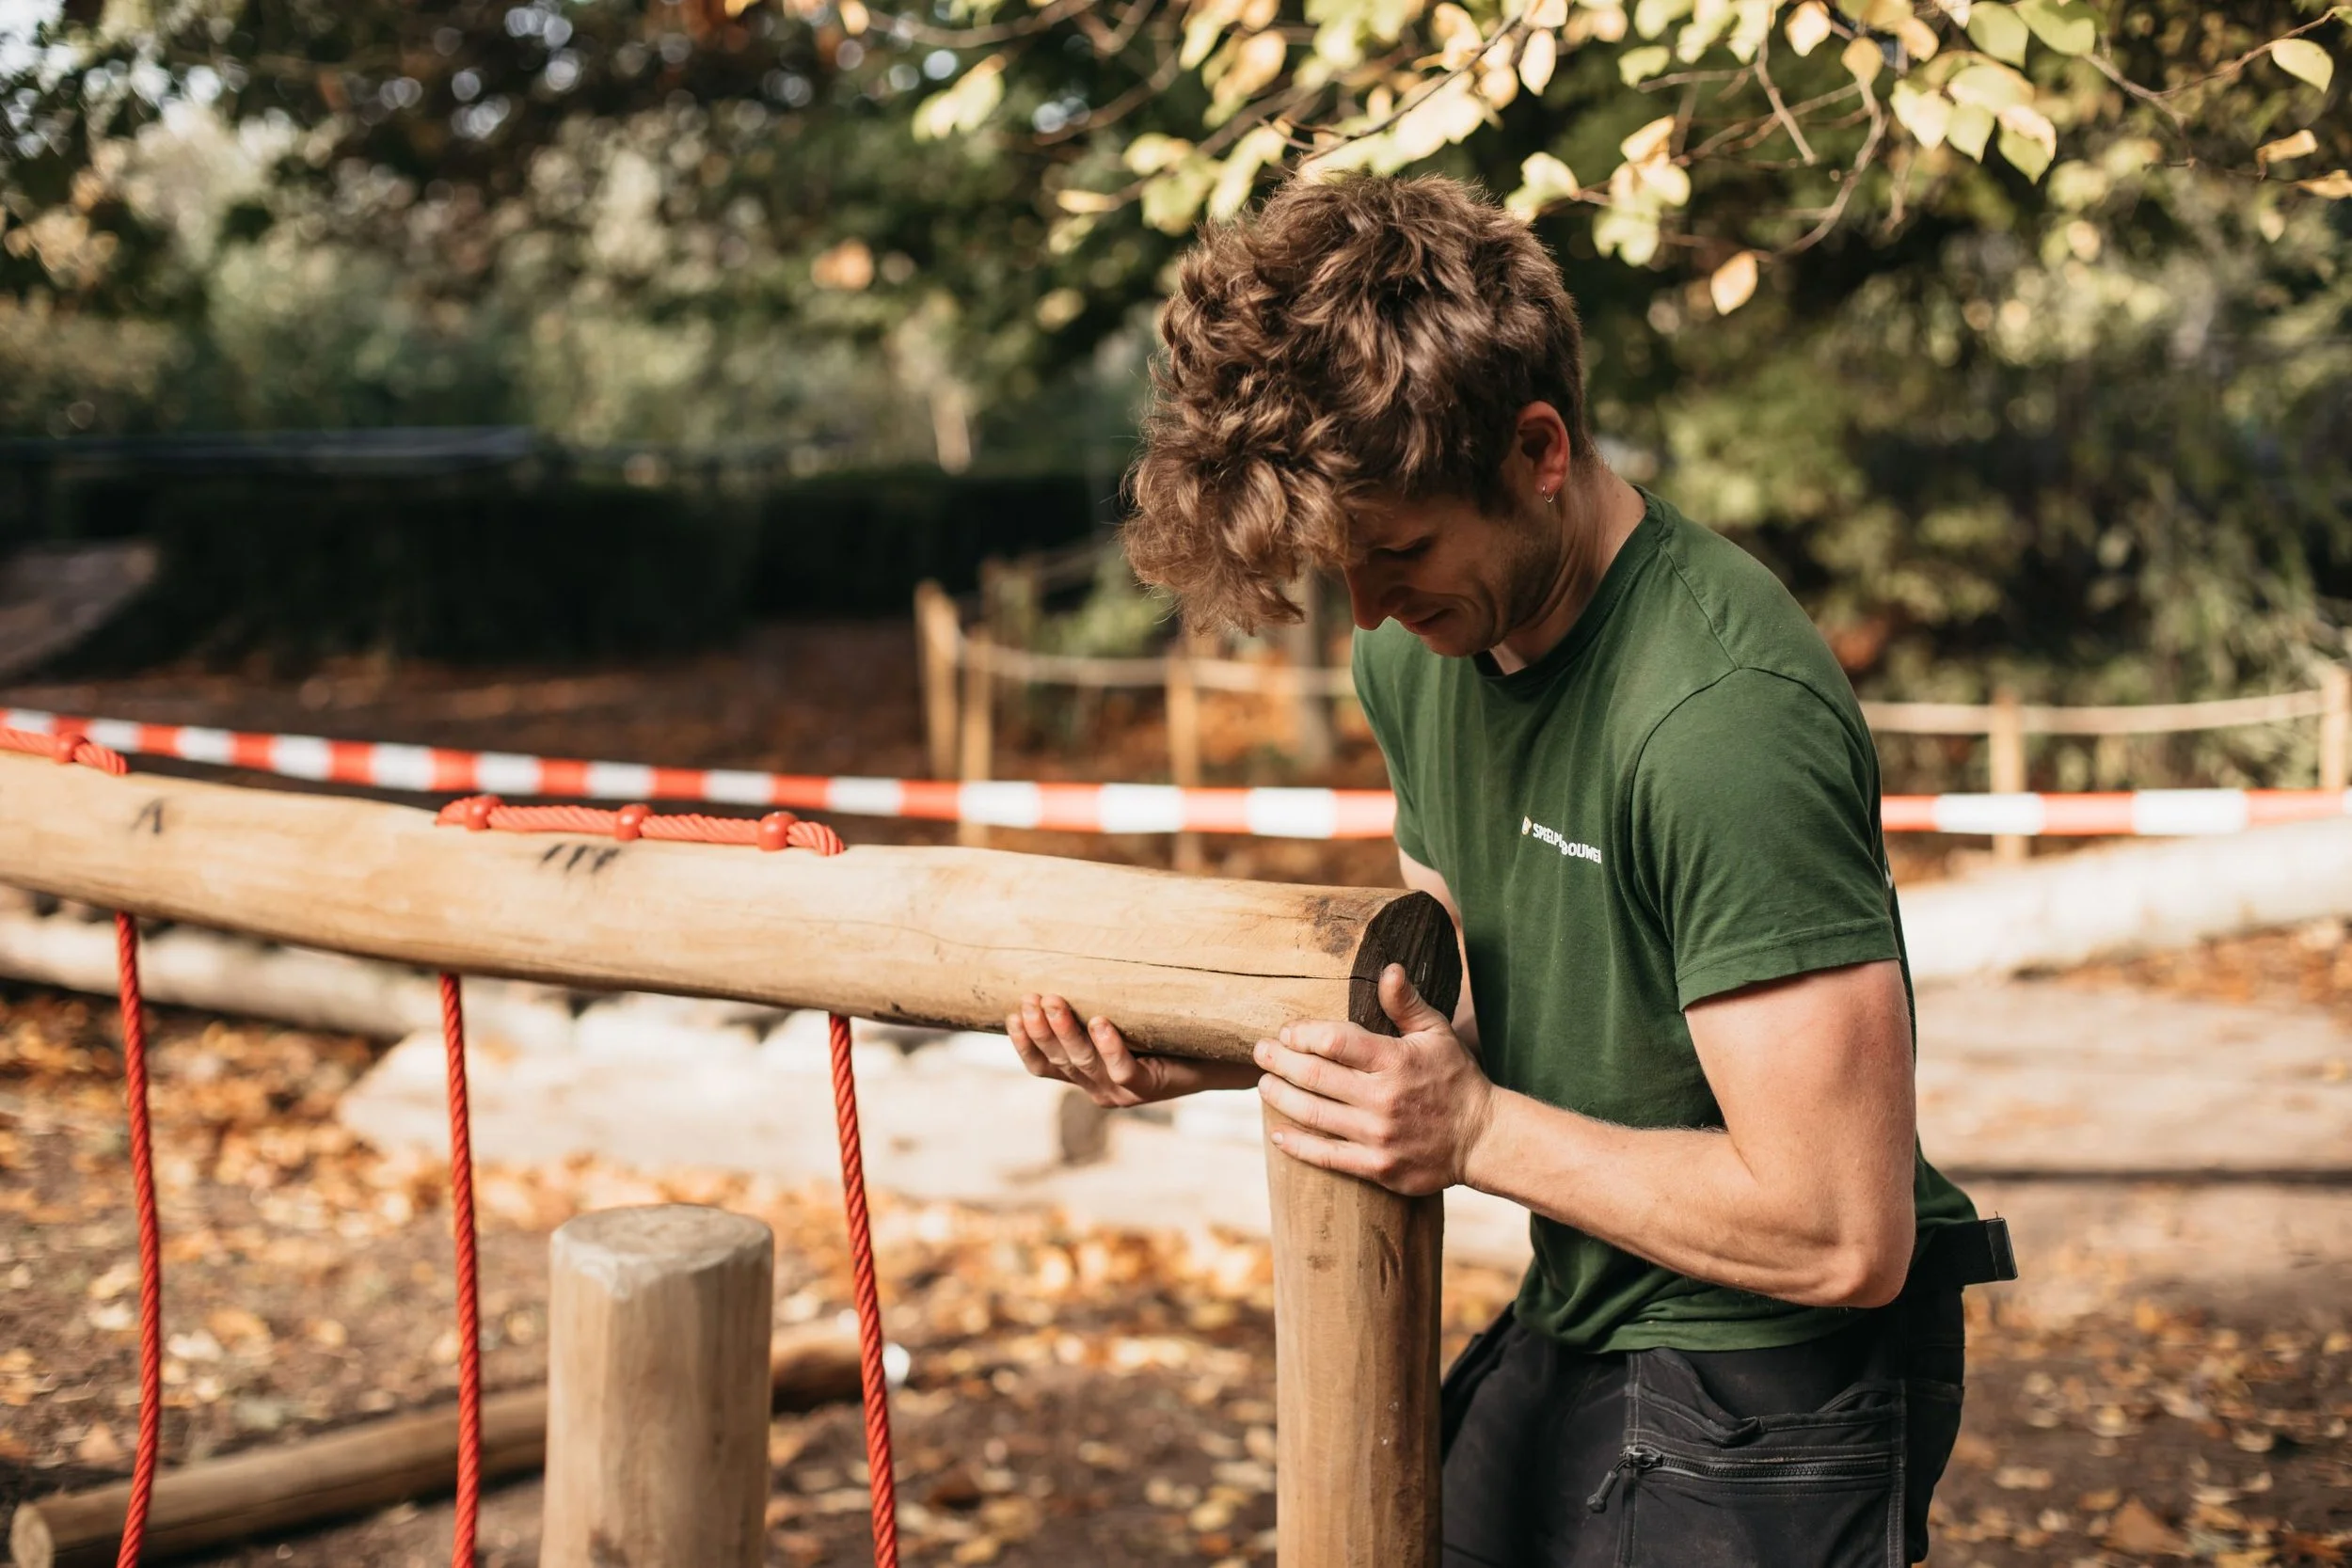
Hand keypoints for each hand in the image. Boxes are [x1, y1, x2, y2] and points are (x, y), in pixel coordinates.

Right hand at [1008, 994, 1258, 1107]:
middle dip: (1039, 1029)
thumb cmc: (1163, 1030)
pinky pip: (1123, 1067)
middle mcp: (1096, 1086)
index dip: (1024, 1044)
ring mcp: (1120, 1090)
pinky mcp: (1146, 1087)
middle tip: (1029, 998)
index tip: (1011, 1015)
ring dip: (1064, 1031)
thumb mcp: (1122, 1018)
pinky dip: (1108, 1044)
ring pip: (1084, 1062)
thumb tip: (1068, 951)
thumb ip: (1095, 1003)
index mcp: (1084, 1074)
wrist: (1214, 1056)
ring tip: (1053, 1001)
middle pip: (1058, 1060)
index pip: (1042, 1065)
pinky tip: (1100, 1021)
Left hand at [1253, 964, 1497, 1195]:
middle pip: (1315, 1077)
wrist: (1483, 1139)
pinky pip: (1327, 1157)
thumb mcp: (1438, 1034)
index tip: (1288, 1031)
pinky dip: (1297, 1145)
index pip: (1334, 1041)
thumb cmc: (1457, 1079)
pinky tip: (1277, 1134)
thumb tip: (1387, 968)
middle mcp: (1383, 1098)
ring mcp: (1378, 1136)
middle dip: (1280, 1061)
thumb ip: (1406, 1004)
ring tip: (1263, 1084)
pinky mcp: (1377, 1167)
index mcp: (1395, 1061)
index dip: (1303, 1034)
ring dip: (1281, 1098)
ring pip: (1314, 1115)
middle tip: (1260, 1052)